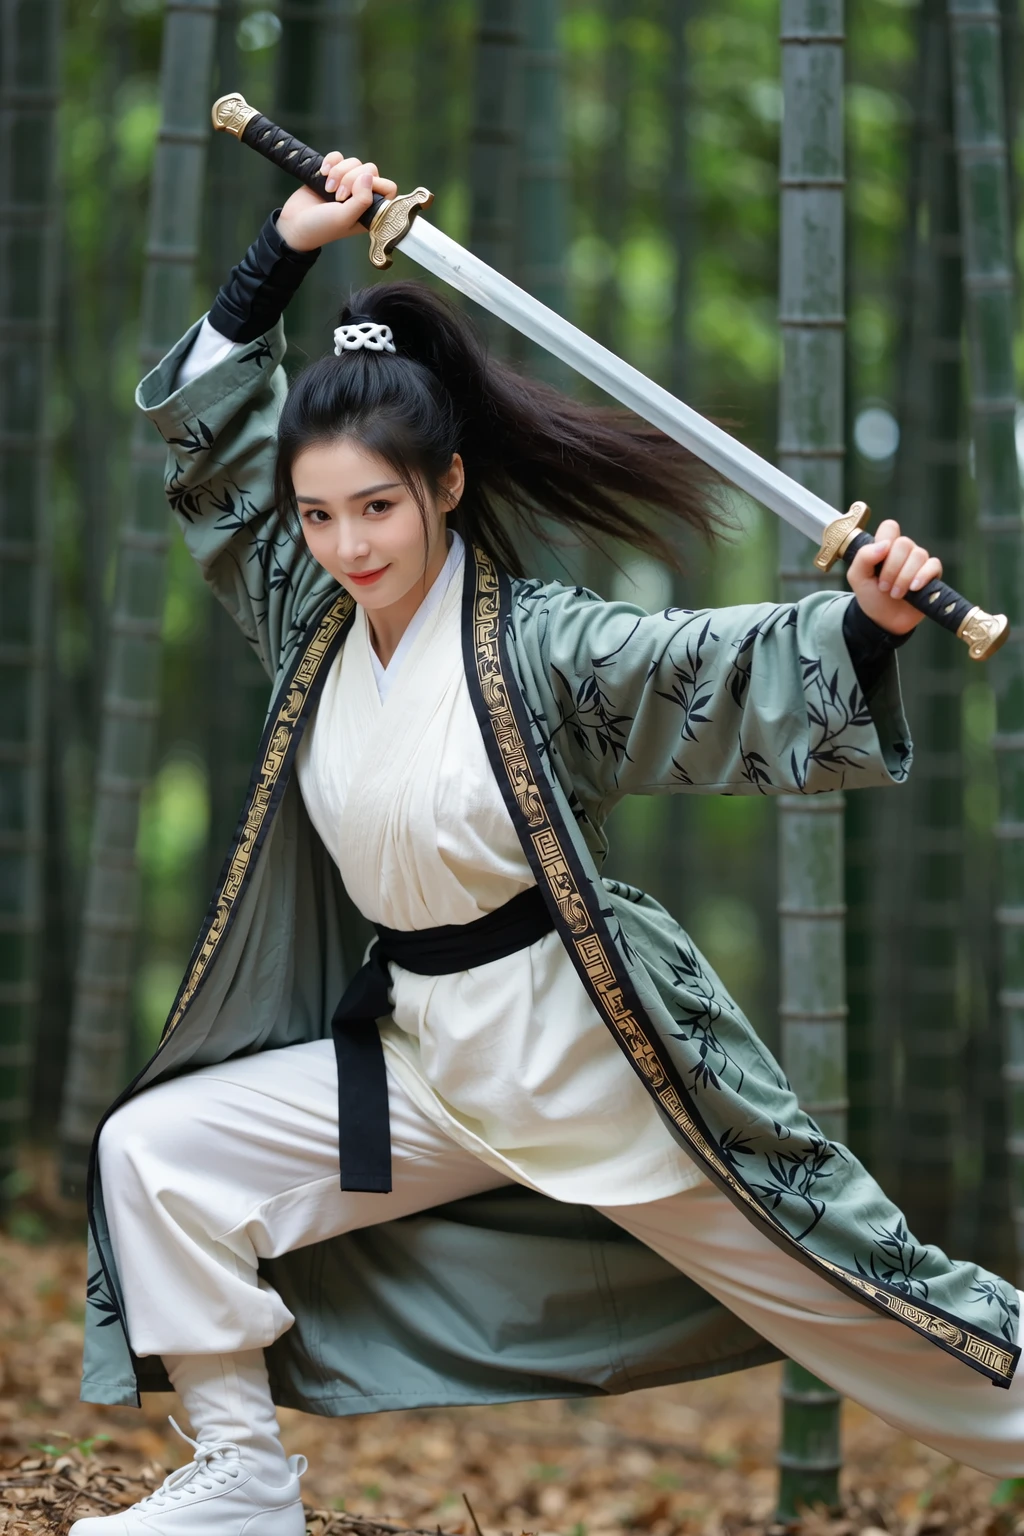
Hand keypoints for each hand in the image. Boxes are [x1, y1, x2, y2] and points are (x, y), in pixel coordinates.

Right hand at [275, 154, 397, 252]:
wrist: (294, 224)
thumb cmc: (321, 227)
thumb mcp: (344, 218)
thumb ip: (361, 200)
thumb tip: (369, 176)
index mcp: (371, 210)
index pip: (388, 188)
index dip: (375, 185)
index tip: (357, 193)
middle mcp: (362, 195)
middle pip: (370, 170)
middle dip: (352, 179)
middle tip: (338, 196)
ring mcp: (347, 183)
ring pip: (354, 162)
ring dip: (339, 172)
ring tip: (327, 189)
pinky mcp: (333, 173)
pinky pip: (338, 157)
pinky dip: (331, 162)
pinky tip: (322, 173)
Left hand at [845, 517, 942, 634]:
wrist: (884, 620)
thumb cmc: (871, 596)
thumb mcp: (857, 577)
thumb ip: (863, 557)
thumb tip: (885, 545)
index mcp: (885, 546)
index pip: (890, 527)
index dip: (885, 540)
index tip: (876, 562)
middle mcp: (903, 550)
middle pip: (904, 543)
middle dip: (891, 568)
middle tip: (883, 587)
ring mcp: (919, 561)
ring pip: (918, 555)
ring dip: (904, 577)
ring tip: (895, 594)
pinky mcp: (932, 573)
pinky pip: (933, 565)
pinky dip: (922, 577)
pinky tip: (913, 589)